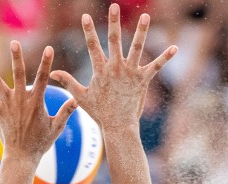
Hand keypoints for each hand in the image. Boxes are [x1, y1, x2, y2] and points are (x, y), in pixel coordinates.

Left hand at [0, 42, 77, 161]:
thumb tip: (76, 99)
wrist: (22, 157)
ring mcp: (7, 105)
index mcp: (36, 102)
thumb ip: (66, 112)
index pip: (43, 78)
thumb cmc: (41, 143)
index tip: (49, 48)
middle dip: (17, 58)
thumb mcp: (56, 128)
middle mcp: (20, 100)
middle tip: (14, 42)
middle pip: (18, 74)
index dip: (46, 63)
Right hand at [50, 4, 176, 129]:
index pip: (92, 46)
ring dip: (141, 31)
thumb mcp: (81, 96)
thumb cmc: (100, 113)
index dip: (88, 31)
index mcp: (101, 70)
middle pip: (114, 40)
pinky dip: (166, 57)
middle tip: (114, 6)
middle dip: (113, 22)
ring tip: (145, 16)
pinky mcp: (143, 80)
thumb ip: (68, 81)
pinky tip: (175, 47)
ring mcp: (130, 73)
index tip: (85, 16)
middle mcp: (116, 68)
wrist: (118, 127)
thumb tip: (52, 72)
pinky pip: (156, 66)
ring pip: (136, 47)